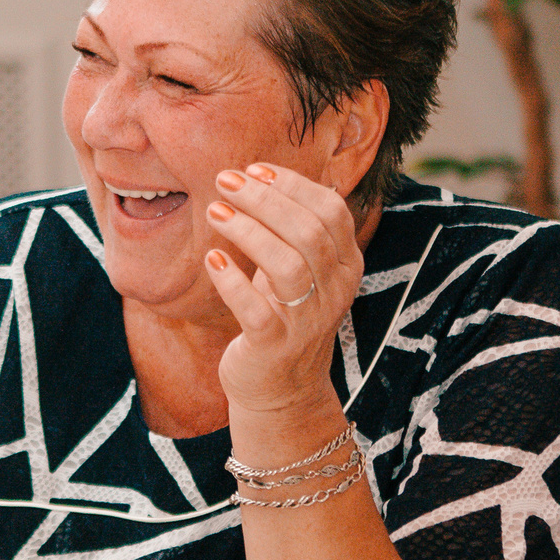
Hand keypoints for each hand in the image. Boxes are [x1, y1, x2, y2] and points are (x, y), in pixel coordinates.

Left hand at [202, 161, 363, 417]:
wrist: (282, 389)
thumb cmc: (284, 313)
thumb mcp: (299, 268)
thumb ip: (290, 228)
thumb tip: (257, 174)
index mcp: (347, 264)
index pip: (331, 211)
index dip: (292, 185)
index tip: (253, 169)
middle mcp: (335, 291)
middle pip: (308, 232)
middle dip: (264, 199)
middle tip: (225, 180)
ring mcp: (308, 321)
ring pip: (287, 265)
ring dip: (247, 231)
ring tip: (215, 212)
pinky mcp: (275, 347)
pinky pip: (257, 310)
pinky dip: (232, 282)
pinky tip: (212, 261)